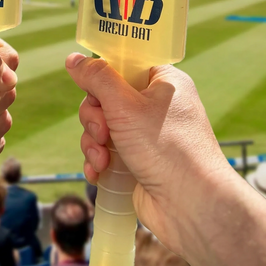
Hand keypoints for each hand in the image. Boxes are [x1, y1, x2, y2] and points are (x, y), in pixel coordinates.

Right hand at [66, 54, 233, 256]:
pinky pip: (106, 151)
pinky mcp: (138, 161)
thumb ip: (97, 78)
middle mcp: (156, 106)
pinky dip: (98, 160)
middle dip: (95, 117)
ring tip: (103, 159)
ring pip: (102, 126)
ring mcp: (147, 135)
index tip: (93, 87)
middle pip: (106, 96)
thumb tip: (73, 59)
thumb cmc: (168, 148)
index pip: (126, 64)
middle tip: (102, 131)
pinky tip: (99, 173)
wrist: (192, 207)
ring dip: (94, 142)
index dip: (105, 75)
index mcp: (164, 82)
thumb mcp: (126, 105)